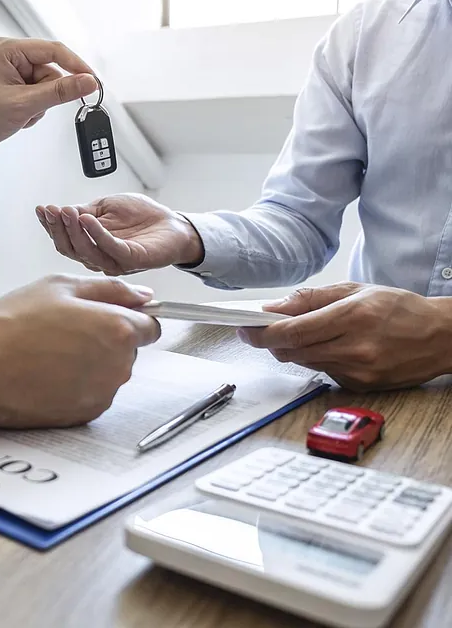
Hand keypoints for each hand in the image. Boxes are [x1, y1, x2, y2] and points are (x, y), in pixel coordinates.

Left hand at [0, 38, 96, 169]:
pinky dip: (33, 111)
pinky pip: (39, 99)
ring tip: (20, 114)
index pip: (54, 51)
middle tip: (32, 107)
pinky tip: (18, 117)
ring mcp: (14, 75)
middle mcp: (12, 59)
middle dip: (47, 96)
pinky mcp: (16, 91)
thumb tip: (86, 82)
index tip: (92, 81)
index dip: (76, 67)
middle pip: (52, 73)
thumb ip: (59, 92)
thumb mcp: (24, 104)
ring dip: (39, 107)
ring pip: (47, 89)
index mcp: (10, 50)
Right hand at [0, 275, 160, 429]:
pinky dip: (79, 384)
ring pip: (110, 372)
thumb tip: (143, 296)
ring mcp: (103, 393)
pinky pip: (94, 393)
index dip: (132, 318)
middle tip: (69, 330)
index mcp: (118, 329)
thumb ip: (111, 289)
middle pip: (129, 350)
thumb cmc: (14, 325)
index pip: (152, 327)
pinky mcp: (85, 414)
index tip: (112, 317)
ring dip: (93, 362)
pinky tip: (50, 373)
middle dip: (108, 339)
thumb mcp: (62, 286)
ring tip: (53, 352)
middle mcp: (118, 365)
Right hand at [36, 193, 203, 274]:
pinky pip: (110, 248)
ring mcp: (114, 261)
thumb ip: (85, 210)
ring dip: (74, 231)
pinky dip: (96, 234)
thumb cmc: (142, 217)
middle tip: (53, 210)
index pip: (65, 239)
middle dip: (58, 228)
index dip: (51, 225)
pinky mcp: (131, 260)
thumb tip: (61, 210)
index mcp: (92, 245)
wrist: (172, 225)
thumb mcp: (107, 207)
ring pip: (86, 251)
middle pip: (70, 249)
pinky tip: (88, 220)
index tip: (42, 209)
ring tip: (68, 212)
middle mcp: (100, 257)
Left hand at [237, 282, 451, 391]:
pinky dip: (315, 359)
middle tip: (259, 330)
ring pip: (304, 362)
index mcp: (352, 317)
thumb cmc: (398, 308)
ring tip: (296, 334)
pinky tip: (328, 347)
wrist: (440, 337)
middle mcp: (354, 348)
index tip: (244, 329)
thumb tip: (274, 308)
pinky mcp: (359, 385)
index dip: (262, 333)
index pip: (293, 331)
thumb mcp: (355, 290)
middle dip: (270, 341)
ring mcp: (358, 371)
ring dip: (292, 349)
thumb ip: (311, 298)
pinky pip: (322, 372)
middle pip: (293, 350)